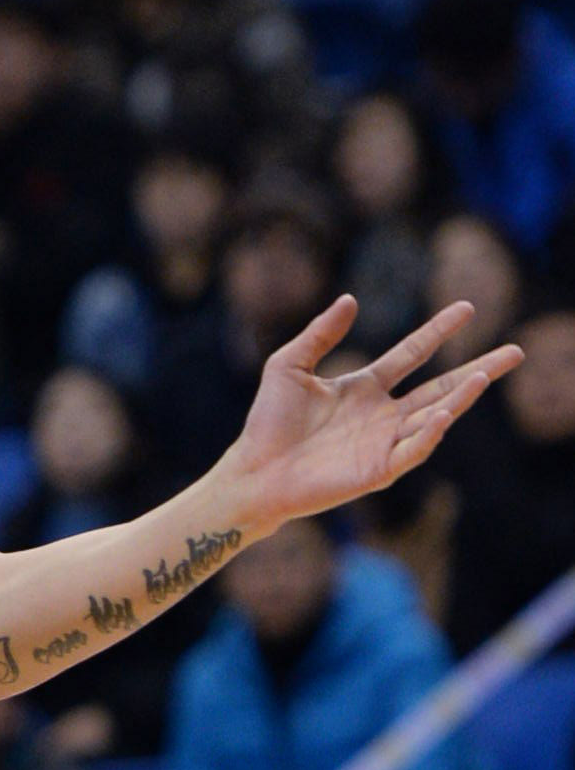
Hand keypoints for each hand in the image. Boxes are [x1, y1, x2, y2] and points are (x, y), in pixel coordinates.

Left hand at [224, 294, 519, 533]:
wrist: (254, 470)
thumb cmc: (269, 421)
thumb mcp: (289, 365)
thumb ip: (320, 333)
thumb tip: (352, 299)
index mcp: (364, 388)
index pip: (413, 354)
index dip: (439, 331)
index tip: (467, 308)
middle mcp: (382, 414)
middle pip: (442, 386)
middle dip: (478, 368)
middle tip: (515, 351)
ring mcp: (384, 443)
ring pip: (435, 416)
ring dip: (460, 398)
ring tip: (483, 375)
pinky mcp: (379, 470)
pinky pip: (413, 449)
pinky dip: (430, 432)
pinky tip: (444, 413)